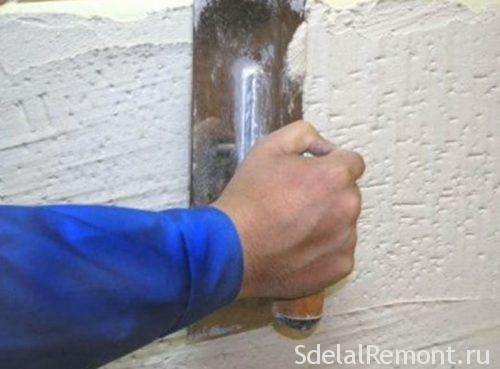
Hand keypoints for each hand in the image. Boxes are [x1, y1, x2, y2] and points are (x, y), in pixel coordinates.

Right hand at [213, 121, 364, 298]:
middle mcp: (349, 207)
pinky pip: (339, 251)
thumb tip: (324, 147)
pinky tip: (296, 248)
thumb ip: (304, 133)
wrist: (232, 248)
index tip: (310, 175)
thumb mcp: (269, 147)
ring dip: (327, 222)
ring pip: (344, 224)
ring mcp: (346, 240)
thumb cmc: (249, 197)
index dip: (330, 165)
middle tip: (295, 202)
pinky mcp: (339, 267)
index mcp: (336, 175)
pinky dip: (323, 250)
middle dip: (329, 194)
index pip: (352, 162)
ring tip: (292, 228)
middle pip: (348, 194)